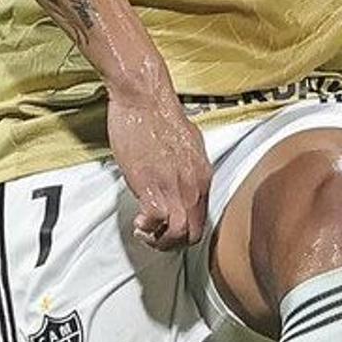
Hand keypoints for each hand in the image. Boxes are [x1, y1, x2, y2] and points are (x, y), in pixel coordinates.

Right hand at [105, 74, 211, 247]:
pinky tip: (138, 221)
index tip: (169, 226)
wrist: (145, 99)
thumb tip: (184, 172)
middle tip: (157, 237)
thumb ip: (189, 163)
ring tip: (146, 233)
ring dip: (161, 242)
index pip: (203, 217)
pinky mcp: (152, 187)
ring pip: (178, 234)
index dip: (185, 229)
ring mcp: (174, 188)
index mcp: (202, 175)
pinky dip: (146, 228)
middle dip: (174, 243)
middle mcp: (193, 185)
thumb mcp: (188, 141)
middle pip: (193, 232)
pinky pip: (156, 222)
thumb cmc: (160, 114)